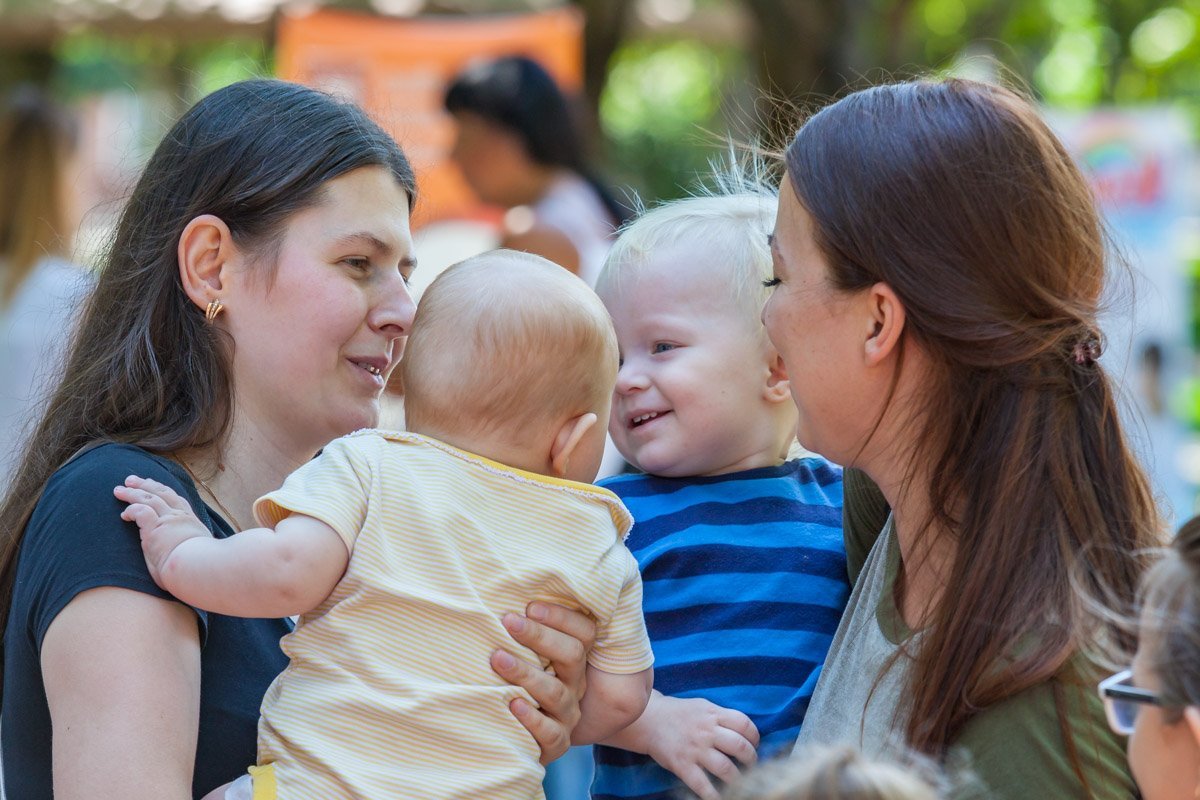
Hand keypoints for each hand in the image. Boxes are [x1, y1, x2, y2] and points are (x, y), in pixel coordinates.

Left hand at [114, 475, 211, 588]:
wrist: (199, 568)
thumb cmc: (200, 568)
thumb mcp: (200, 552)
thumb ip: (191, 549)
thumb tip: (189, 556)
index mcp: (191, 521)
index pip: (176, 500)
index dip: (163, 490)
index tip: (154, 484)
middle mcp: (179, 516)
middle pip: (161, 493)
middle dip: (145, 484)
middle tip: (131, 480)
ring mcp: (168, 520)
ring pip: (148, 498)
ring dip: (132, 493)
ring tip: (118, 490)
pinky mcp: (155, 527)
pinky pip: (140, 511)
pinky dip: (131, 510)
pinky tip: (124, 514)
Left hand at [491, 601, 595, 763]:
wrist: (522, 736)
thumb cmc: (518, 681)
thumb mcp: (528, 654)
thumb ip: (522, 629)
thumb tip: (492, 589)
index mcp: (574, 658)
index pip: (584, 631)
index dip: (561, 617)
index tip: (529, 606)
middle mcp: (575, 683)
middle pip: (572, 655)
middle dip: (540, 636)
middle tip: (508, 621)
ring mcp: (567, 713)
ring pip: (557, 692)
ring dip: (526, 674)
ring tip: (498, 659)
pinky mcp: (556, 742)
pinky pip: (551, 733)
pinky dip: (531, 719)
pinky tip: (512, 704)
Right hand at [642, 694, 759, 799]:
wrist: (649, 720)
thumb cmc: (679, 713)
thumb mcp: (703, 707)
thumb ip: (722, 717)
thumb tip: (745, 732)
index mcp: (713, 714)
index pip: (744, 724)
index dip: (754, 737)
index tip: (754, 744)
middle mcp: (706, 731)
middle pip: (739, 746)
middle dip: (751, 759)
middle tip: (751, 764)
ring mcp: (695, 749)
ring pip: (726, 768)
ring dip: (738, 778)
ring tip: (740, 781)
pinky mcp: (682, 765)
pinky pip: (702, 785)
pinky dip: (714, 796)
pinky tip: (721, 798)